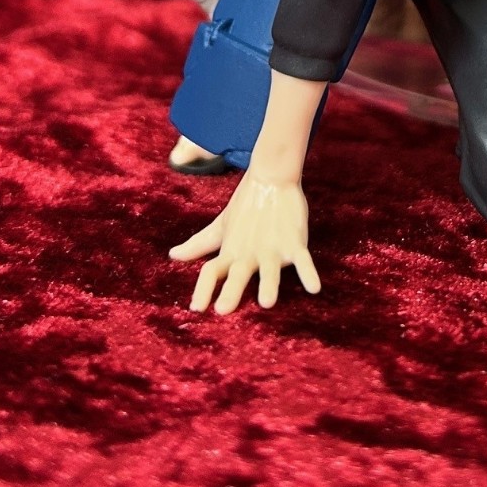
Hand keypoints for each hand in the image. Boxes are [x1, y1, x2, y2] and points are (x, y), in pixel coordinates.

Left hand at [169, 172, 321, 314]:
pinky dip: (308, 272)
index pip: (212, 271)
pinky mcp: (294, 241)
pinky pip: (302, 259)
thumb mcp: (220, 227)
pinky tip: (314, 288)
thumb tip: (173, 255)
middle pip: (237, 274)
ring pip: (270, 269)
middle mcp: (249, 253)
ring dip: (269, 284)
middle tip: (223, 309)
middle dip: (232, 291)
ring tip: (267, 302)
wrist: (272, 176)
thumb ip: (198, 244)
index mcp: (230, 251)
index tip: (196, 308)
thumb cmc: (245, 208)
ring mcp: (272, 248)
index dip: (203, 288)